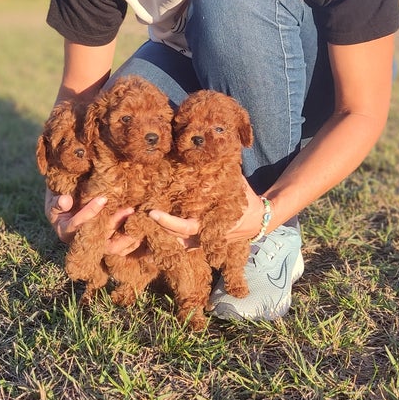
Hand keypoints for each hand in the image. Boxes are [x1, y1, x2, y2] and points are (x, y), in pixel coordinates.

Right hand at [45, 189, 141, 255]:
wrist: (64, 204)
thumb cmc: (58, 198)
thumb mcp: (52, 198)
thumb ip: (57, 202)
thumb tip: (65, 201)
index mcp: (65, 231)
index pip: (78, 224)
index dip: (90, 212)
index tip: (103, 198)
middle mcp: (81, 242)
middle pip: (99, 239)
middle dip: (114, 224)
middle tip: (129, 208)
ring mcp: (94, 245)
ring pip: (112, 247)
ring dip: (126, 235)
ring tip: (138, 219)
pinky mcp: (106, 244)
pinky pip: (120, 249)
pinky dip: (131, 243)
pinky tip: (142, 231)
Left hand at [148, 176, 265, 245]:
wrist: (259, 219)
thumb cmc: (246, 198)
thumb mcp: (236, 184)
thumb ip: (221, 174)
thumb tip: (208, 155)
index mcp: (212, 224)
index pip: (185, 227)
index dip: (168, 221)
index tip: (152, 212)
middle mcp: (205, 237)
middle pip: (175, 237)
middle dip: (157, 227)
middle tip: (139, 215)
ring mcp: (202, 243)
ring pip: (176, 243)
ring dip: (160, 235)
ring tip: (142, 223)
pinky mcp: (200, 243)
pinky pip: (181, 245)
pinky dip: (168, 240)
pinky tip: (151, 233)